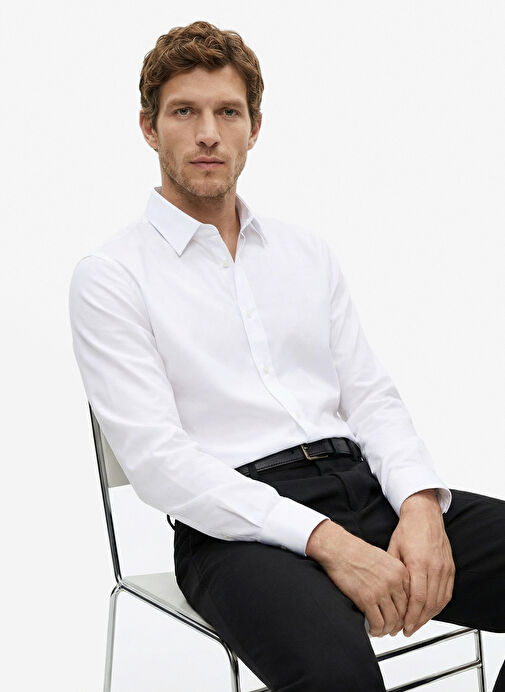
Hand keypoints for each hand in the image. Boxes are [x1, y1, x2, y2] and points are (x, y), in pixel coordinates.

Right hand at [306, 519, 410, 636]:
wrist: (339, 549)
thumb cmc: (356, 551)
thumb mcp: (383, 558)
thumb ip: (393, 575)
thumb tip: (396, 593)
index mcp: (400, 571)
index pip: (411, 599)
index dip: (406, 612)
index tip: (401, 617)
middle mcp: (394, 581)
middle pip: (404, 612)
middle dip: (398, 624)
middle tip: (391, 628)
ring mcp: (381, 591)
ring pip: (392, 621)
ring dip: (387, 630)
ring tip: (381, 631)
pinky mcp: (367, 599)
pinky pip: (377, 623)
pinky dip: (376, 630)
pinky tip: (372, 629)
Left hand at [387, 489, 455, 636]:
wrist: (424, 515)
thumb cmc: (407, 530)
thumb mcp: (393, 549)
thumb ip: (392, 572)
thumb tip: (385, 593)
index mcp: (419, 563)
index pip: (418, 598)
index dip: (411, 616)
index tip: (403, 627)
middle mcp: (435, 568)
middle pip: (429, 604)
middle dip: (418, 620)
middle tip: (407, 630)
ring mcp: (444, 568)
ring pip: (439, 601)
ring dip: (428, 616)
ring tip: (416, 624)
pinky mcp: (450, 568)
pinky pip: (447, 593)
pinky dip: (439, 606)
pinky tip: (429, 612)